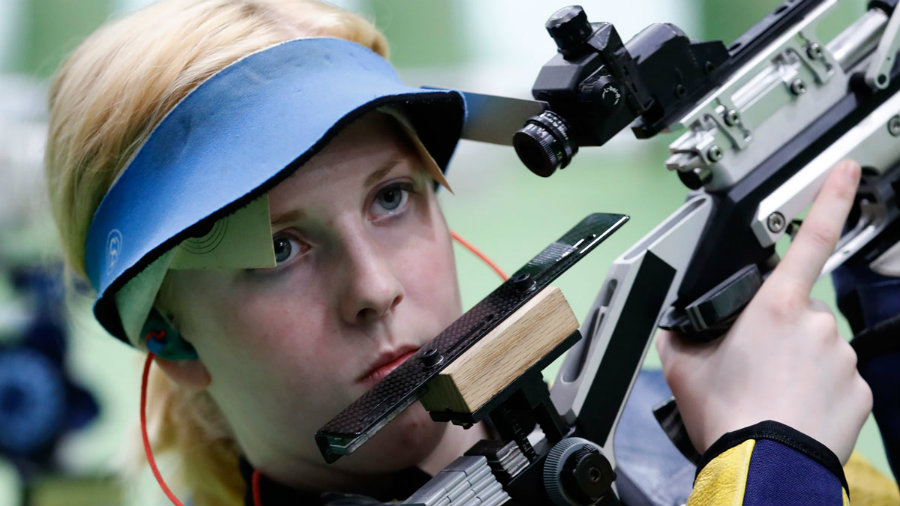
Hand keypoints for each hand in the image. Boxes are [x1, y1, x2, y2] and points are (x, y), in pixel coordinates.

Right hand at [656, 159, 871, 463]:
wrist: (764, 467)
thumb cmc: (728, 415)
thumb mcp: (683, 366)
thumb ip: (681, 332)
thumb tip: (675, 323)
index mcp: (772, 308)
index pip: (808, 240)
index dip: (829, 200)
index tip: (844, 172)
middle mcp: (815, 325)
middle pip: (797, 312)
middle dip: (778, 331)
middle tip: (753, 367)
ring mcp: (842, 358)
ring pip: (818, 347)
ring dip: (798, 363)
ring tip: (770, 394)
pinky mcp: (859, 391)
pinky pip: (837, 379)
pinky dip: (818, 390)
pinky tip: (793, 408)